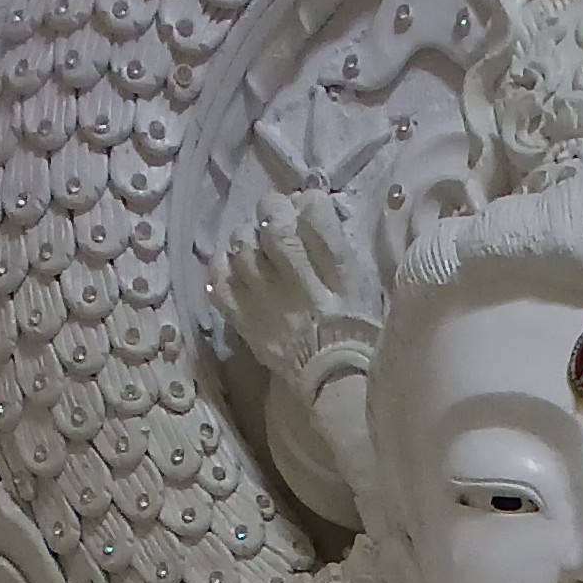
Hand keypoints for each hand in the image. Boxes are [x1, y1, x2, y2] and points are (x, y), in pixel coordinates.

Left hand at [215, 188, 366, 390]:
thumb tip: (310, 210)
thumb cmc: (355, 328)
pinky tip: (233, 263)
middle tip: (276, 215)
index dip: (309, 201)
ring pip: (242, 248)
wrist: (334, 381)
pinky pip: (220, 282)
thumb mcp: (362, 281)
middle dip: (274, 209)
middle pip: (273, 226)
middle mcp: (299, 285)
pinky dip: (222, 265)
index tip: (309, 206)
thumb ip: (337, 245)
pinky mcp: (244, 321)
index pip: (315, 214)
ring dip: (247, 235)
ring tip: (256, 242)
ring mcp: (266, 304)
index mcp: (338, 274)